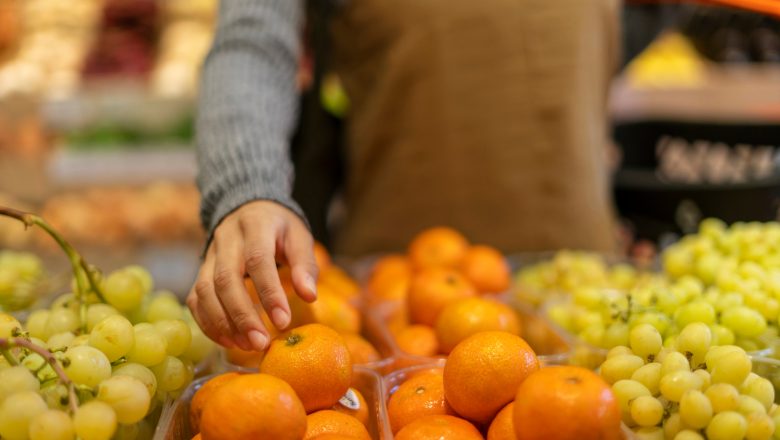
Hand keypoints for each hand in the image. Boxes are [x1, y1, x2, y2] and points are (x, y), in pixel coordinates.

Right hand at [187, 200, 317, 350]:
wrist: (248, 208)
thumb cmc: (279, 228)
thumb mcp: (299, 236)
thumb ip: (305, 264)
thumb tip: (309, 296)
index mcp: (255, 224)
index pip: (257, 260)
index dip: (269, 293)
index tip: (283, 321)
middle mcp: (226, 238)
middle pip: (226, 279)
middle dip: (242, 315)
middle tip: (261, 343)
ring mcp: (209, 254)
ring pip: (204, 290)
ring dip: (223, 323)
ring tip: (246, 345)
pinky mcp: (200, 270)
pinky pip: (194, 299)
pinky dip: (208, 323)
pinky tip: (228, 341)